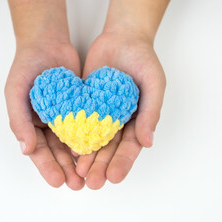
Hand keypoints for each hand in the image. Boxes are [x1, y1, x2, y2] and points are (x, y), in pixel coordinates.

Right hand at [5, 0, 83, 189]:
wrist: (47, 42)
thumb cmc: (25, 66)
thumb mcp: (15, 93)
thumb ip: (19, 120)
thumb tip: (25, 149)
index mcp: (29, 124)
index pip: (38, 151)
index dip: (47, 167)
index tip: (57, 181)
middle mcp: (47, 124)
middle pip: (57, 152)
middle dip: (66, 169)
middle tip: (77, 185)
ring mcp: (64, 117)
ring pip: (72, 143)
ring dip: (79, 160)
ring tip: (88, 175)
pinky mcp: (80, 108)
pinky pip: (86, 126)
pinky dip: (90, 139)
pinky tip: (98, 151)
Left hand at [76, 29, 165, 188]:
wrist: (122, 39)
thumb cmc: (143, 60)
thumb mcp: (154, 83)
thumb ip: (151, 112)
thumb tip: (149, 142)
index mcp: (138, 121)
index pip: (130, 147)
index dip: (123, 162)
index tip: (114, 177)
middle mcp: (119, 122)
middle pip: (110, 149)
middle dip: (102, 166)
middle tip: (93, 183)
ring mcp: (101, 115)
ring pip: (93, 141)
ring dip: (86, 158)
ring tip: (78, 174)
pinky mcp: (86, 105)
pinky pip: (79, 123)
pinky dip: (74, 137)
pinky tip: (68, 150)